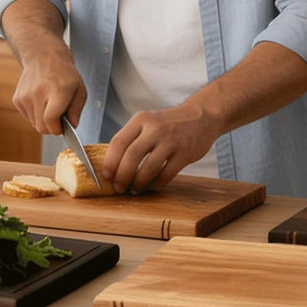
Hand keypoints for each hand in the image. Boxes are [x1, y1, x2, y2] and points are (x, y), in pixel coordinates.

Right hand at [11, 44, 86, 136]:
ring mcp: (26, 96)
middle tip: (57, 117)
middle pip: (41, 127)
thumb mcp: (79, 89)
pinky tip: (40, 101)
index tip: (62, 126)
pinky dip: (34, 114)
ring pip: (34, 123)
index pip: (51, 120)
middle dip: (51, 127)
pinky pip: (27, 116)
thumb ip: (77, 110)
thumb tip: (72, 126)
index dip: (57, 129)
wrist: (43, 55)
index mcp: (58, 90)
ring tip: (48, 104)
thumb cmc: (64, 73)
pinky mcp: (17, 98)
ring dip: (42, 120)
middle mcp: (39, 93)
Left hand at [102, 101, 219, 193]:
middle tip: (118, 187)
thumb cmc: (168, 124)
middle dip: (122, 176)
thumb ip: (132, 138)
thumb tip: (112, 163)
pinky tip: (151, 187)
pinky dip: (156, 184)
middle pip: (131, 156)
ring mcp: (171, 141)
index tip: (105, 175)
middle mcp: (154, 128)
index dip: (110, 161)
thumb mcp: (147, 121)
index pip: (118, 141)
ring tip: (134, 189)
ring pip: (149, 167)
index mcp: (141, 120)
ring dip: (138, 183)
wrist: (200, 117)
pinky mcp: (185, 153)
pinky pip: (166, 174)